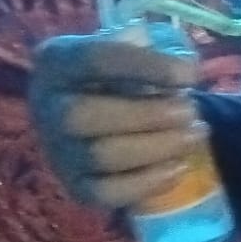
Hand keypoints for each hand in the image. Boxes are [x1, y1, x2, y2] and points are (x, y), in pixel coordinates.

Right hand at [29, 34, 210, 208]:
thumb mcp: (124, 48)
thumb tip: (184, 72)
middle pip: (84, 115)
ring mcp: (57, 151)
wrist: (93, 112)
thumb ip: (147, 50)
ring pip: (100, 156)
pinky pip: (106, 193)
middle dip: (147, 115)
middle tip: (190, 112)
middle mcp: (46, 107)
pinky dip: (148, 182)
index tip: (191, 75)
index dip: (147, 67)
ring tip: (194, 135)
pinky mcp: (74, 186)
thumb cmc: (116, 75)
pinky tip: (179, 167)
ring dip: (156, 147)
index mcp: (56, 61)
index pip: (94, 59)